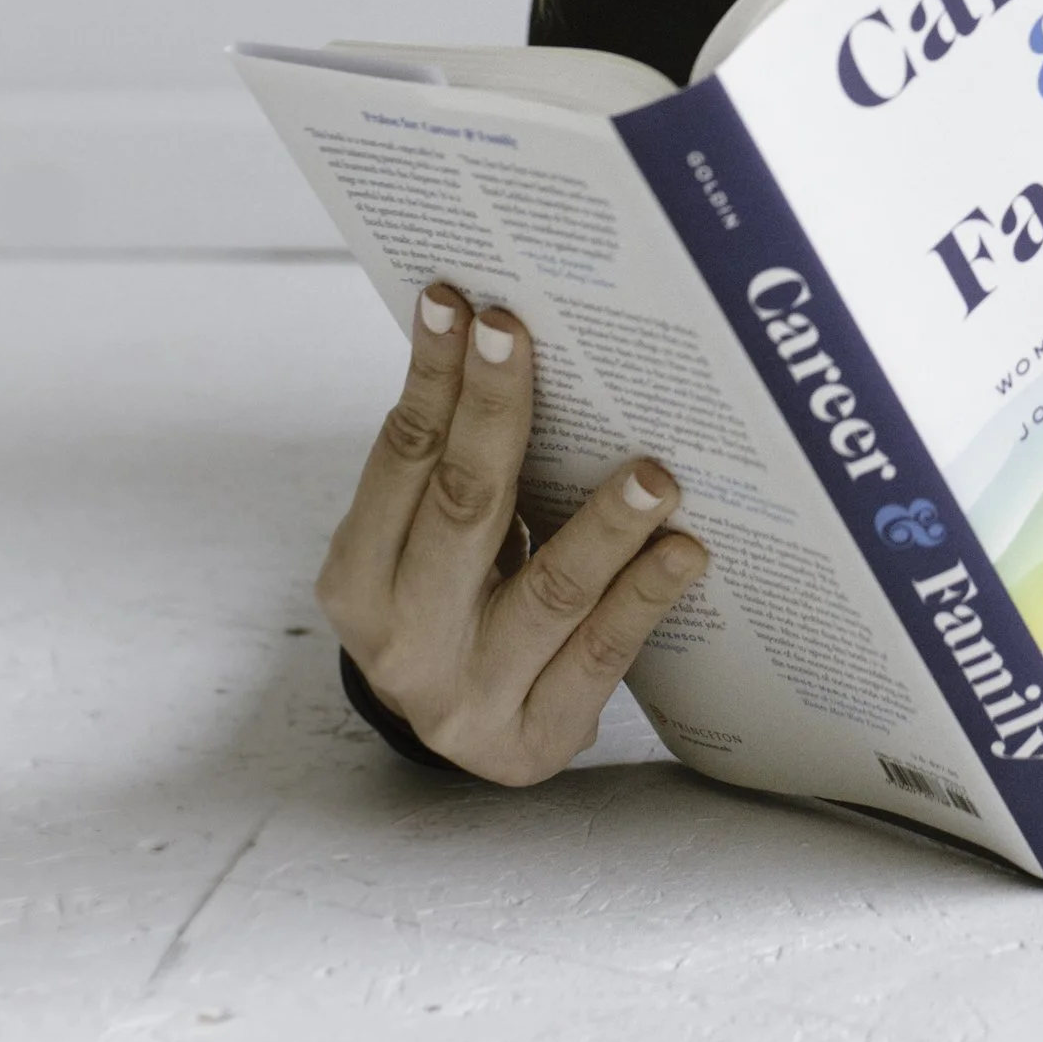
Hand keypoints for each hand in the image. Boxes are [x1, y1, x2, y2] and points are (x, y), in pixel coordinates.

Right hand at [317, 283, 708, 784]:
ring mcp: (468, 697)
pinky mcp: (534, 738)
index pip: (401, 458)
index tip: (465, 303)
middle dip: (496, 413)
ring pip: (546, 591)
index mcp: (359, 578)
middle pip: (463, 509)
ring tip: (655, 472)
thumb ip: (457, 471)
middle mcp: (401, 640)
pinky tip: (683, 551)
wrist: (467, 734)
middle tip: (527, 336)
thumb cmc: (458, 608)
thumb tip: (512, 339)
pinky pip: (598, 656)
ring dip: (603, 524)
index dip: (432, 378)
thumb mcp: (429, 549)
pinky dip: (641, 599)